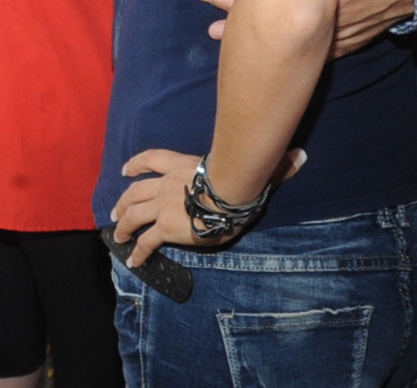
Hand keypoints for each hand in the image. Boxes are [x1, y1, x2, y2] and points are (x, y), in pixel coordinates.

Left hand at [111, 147, 305, 264]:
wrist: (226, 191)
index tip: (126, 170)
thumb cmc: (239, 177)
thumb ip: (272, 165)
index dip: (136, 164)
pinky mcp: (165, 227)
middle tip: (116, 210)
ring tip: (118, 234)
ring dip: (124, 224)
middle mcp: (165, 184)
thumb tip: (301, 157)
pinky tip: (134, 261)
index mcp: (180, 166)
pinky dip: (138, 251)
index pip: (152, 159)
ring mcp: (162, 206)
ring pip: (134, 214)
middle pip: (136, 191)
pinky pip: (147, 241)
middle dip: (124, 200)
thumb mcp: (248, 166)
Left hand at [198, 0, 415, 55]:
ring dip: (249, 32)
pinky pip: (302, 52)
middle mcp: (327, 20)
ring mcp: (334, 37)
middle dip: (234, 8)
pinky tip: (252, 48)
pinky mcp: (341, 46)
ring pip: (282, 38)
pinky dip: (276, 49)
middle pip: (272, 17)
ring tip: (214, 31)